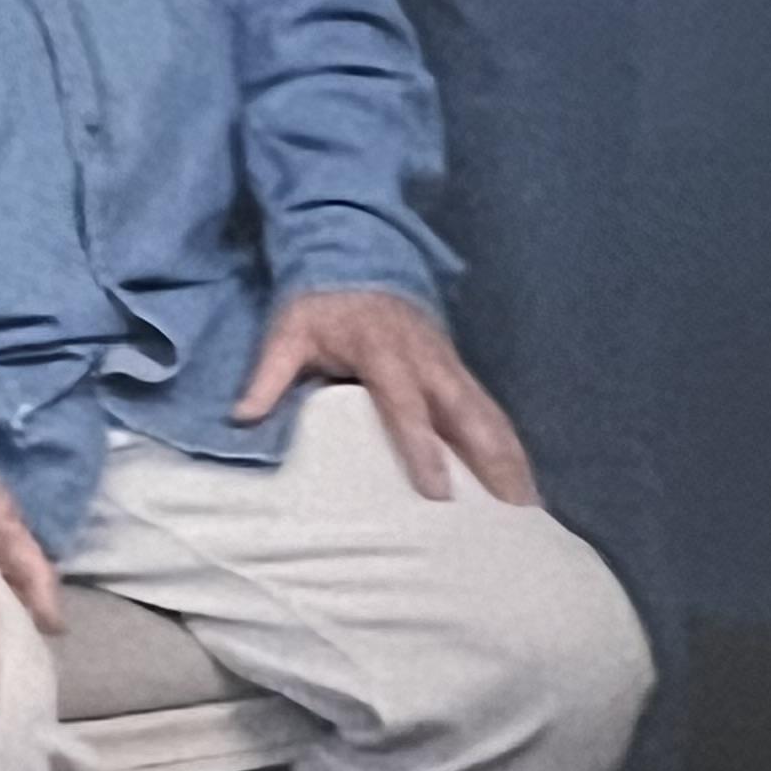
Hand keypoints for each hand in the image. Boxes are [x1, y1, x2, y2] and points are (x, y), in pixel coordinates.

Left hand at [233, 286, 539, 507]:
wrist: (355, 257)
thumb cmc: (320, 305)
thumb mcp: (287, 331)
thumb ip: (268, 373)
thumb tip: (241, 416)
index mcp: (384, 351)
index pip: (407, 405)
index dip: (423, 447)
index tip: (438, 492)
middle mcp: (428, 360)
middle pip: (469, 413)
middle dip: (494, 461)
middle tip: (512, 514)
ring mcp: (450, 364)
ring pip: (490, 415)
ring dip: (512, 459)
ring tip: (529, 512)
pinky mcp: (460, 370)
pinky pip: (490, 411)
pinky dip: (510, 446)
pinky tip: (521, 483)